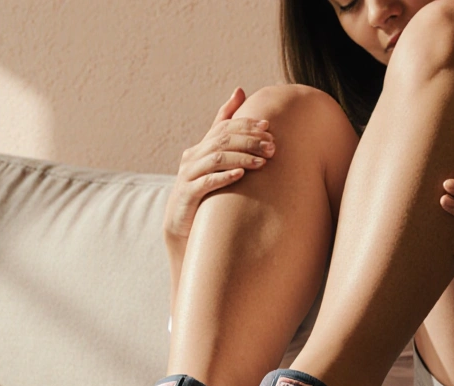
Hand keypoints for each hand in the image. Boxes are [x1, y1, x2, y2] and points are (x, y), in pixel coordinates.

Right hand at [163, 87, 275, 239]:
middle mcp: (192, 157)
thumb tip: (240, 90)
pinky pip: (206, 182)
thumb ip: (225, 131)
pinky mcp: (188, 195)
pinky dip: (223, 177)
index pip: (223, 127)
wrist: (182, 227)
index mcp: (200, 148)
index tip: (268, 126)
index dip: (245, 124)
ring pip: (216, 159)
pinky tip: (240, 176)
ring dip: (241, 158)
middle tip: (271, 147)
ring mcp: (188, 175)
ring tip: (262, 163)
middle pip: (221, 140)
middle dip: (248, 141)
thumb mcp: (215, 162)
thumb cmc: (204, 193)